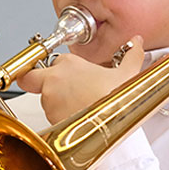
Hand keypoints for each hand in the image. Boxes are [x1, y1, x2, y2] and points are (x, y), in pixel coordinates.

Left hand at [16, 35, 144, 123]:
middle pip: (31, 77)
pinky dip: (58, 116)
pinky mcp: (47, 118)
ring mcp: (47, 100)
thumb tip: (137, 42)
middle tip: (52, 87)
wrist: (108, 127)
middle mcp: (53, 80)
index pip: (57, 60)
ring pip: (42, 98)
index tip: (71, 74)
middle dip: (34, 80)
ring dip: (54, 101)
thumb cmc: (115, 101)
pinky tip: (75, 118)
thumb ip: (132, 55)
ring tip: (77, 107)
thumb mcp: (128, 74)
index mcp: (69, 64)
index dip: (63, 68)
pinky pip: (48, 116)